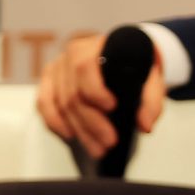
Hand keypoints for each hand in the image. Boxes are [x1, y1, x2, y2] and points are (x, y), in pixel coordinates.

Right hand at [35, 31, 164, 159]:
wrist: (124, 53)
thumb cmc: (135, 65)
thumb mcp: (150, 77)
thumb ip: (151, 99)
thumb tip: (145, 126)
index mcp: (97, 46)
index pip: (85, 67)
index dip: (95, 90)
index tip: (112, 108)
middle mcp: (71, 53)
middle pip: (74, 93)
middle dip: (92, 123)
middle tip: (109, 142)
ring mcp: (57, 67)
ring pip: (60, 103)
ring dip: (79, 130)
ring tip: (97, 148)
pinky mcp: (48, 80)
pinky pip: (44, 104)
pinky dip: (55, 122)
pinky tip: (71, 135)